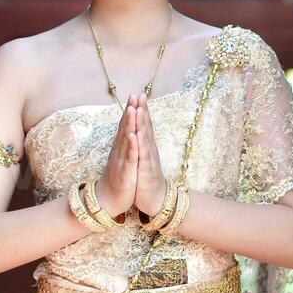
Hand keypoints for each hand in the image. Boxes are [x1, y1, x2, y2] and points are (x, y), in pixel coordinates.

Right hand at [95, 98, 138, 219]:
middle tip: (134, 94)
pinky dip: (132, 147)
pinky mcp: (124, 173)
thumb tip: (126, 130)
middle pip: (125, 127)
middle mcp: (119, 151)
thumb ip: (123, 144)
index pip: (126, 125)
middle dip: (130, 111)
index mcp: (121, 147)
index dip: (131, 109)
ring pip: (126, 140)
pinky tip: (134, 137)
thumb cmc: (117, 179)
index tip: (136, 94)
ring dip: (129, 124)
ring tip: (133, 109)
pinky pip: (129, 158)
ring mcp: (121, 161)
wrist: (107, 201)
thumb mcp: (122, 159)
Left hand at [133, 93, 167, 217]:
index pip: (145, 124)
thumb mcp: (145, 158)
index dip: (142, 109)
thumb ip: (144, 143)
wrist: (155, 199)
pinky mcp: (146, 170)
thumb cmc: (147, 178)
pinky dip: (140, 145)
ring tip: (140, 108)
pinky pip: (142, 156)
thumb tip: (141, 130)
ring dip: (142, 123)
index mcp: (147, 146)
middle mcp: (149, 149)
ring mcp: (148, 158)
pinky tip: (137, 135)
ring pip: (145, 138)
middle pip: (146, 126)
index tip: (138, 94)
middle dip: (143, 110)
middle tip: (140, 94)